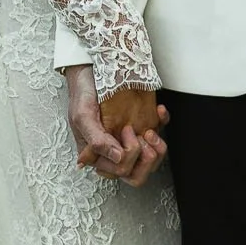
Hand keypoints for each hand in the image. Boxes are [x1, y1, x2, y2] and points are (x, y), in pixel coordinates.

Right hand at [66, 66, 167, 186]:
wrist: (90, 70)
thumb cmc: (82, 93)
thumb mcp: (83, 117)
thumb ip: (97, 141)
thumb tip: (117, 158)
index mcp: (98, 154)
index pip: (120, 171)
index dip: (128, 156)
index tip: (124, 131)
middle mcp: (115, 151)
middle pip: (137, 174)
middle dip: (146, 158)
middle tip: (142, 136)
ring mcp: (130, 140)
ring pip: (152, 160)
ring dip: (157, 146)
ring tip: (150, 130)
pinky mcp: (141, 125)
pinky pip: (160, 133)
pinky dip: (163, 121)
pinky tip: (158, 111)